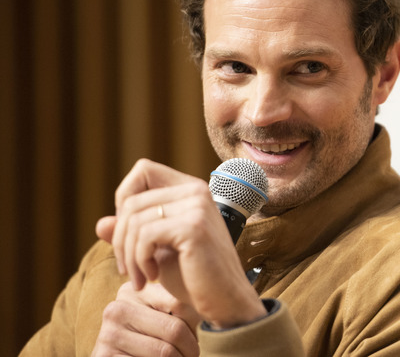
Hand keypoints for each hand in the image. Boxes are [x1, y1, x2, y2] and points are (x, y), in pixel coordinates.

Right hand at [92, 282, 199, 356]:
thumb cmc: (150, 336)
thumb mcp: (162, 315)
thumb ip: (180, 306)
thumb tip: (213, 307)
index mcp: (133, 291)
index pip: (180, 304)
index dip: (195, 323)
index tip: (195, 333)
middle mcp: (117, 309)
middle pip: (175, 329)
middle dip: (191, 347)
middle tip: (193, 354)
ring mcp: (108, 335)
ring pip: (165, 352)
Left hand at [96, 158, 266, 327]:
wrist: (225, 302)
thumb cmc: (194, 278)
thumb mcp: (157, 252)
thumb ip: (132, 234)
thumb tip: (100, 224)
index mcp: (191, 190)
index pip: (143, 170)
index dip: (125, 198)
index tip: (131, 234)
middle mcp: (196, 191)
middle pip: (132, 201)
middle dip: (120, 239)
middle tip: (128, 269)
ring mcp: (197, 206)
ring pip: (134, 220)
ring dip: (128, 256)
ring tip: (139, 278)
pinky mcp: (194, 227)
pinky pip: (145, 236)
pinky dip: (139, 261)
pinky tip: (151, 277)